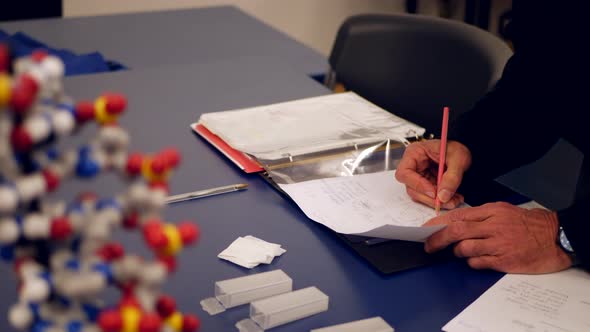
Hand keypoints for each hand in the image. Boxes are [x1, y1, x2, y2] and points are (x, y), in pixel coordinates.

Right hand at [395, 140, 470, 209]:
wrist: (464, 151)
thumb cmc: (456, 148)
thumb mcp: (458, 158)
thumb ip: (452, 177)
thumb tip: (443, 196)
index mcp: (414, 153)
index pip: (405, 172)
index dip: (417, 184)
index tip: (433, 192)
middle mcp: (413, 166)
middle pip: (411, 188)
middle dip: (429, 198)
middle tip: (445, 201)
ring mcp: (418, 177)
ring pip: (420, 195)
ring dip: (436, 201)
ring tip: (453, 200)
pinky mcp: (426, 185)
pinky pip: (429, 197)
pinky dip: (440, 200)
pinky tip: (453, 198)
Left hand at [423, 202, 572, 272]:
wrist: (555, 236)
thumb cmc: (528, 224)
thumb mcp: (503, 210)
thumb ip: (480, 216)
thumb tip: (454, 222)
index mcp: (491, 211)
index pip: (457, 216)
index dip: (437, 223)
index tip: (426, 229)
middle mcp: (493, 226)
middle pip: (456, 231)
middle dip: (438, 239)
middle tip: (429, 245)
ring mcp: (499, 244)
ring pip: (465, 248)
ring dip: (457, 252)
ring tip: (460, 251)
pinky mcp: (505, 260)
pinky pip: (478, 262)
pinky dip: (471, 262)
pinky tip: (475, 259)